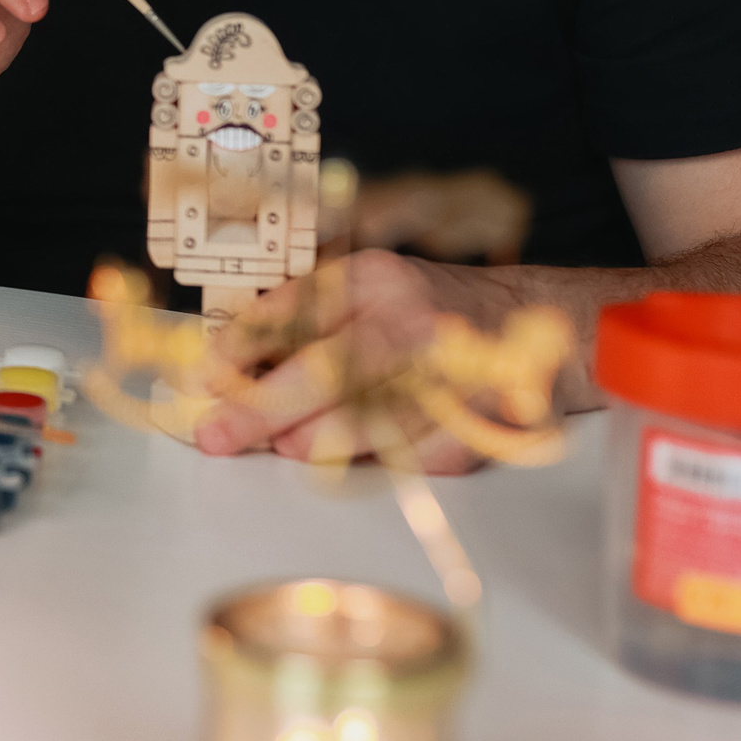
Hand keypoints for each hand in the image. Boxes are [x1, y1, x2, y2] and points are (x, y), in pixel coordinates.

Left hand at [193, 251, 521, 475]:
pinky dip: (374, 460)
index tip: (202, 376)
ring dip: (313, 442)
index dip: (240, 347)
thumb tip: (226, 369)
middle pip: (328, 371)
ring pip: (366, 423)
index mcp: (372, 279)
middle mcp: (411, 321)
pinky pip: (408, 456)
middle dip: (261, 409)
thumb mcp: (363, 292)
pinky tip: (356, 454)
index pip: (293, 310)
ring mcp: (448, 375)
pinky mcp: (473, 425)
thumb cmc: (425, 312)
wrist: (538, 327)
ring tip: (287, 445)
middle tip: (217, 435)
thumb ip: (302, 321)